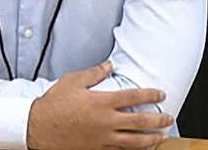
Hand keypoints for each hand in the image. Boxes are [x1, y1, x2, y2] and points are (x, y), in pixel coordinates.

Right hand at [27, 61, 172, 149]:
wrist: (39, 127)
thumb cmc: (54, 104)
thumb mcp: (71, 82)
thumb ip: (93, 73)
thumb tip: (109, 66)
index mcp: (101, 102)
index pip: (134, 96)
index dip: (151, 94)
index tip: (160, 94)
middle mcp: (107, 121)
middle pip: (141, 121)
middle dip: (159, 120)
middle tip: (169, 118)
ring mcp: (104, 138)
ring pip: (136, 141)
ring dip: (153, 139)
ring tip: (162, 137)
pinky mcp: (98, 149)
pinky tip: (142, 148)